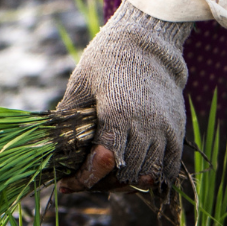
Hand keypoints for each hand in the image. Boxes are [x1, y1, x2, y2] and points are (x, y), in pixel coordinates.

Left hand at [57, 3, 192, 191]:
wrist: (147, 42)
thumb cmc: (106, 60)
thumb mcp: (80, 85)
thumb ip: (68, 118)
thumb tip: (49, 147)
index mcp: (118, 112)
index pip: (103, 162)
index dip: (84, 178)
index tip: (67, 183)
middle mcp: (146, 124)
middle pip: (124, 174)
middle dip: (100, 184)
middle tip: (82, 181)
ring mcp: (165, 129)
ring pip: (147, 175)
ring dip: (124, 183)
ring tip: (104, 179)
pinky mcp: (177, 130)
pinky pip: (168, 168)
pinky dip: (150, 178)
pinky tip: (130, 175)